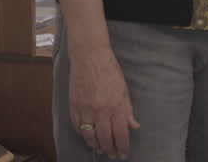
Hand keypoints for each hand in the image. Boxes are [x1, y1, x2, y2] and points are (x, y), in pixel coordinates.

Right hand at [68, 45, 139, 159]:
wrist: (89, 56)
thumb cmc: (109, 69)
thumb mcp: (123, 89)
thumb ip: (128, 109)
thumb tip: (134, 126)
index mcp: (115, 105)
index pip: (120, 133)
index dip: (122, 146)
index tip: (124, 153)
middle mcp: (100, 110)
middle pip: (104, 138)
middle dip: (109, 149)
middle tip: (112, 154)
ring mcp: (85, 109)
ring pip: (89, 136)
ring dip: (95, 145)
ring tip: (100, 149)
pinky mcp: (74, 105)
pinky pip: (77, 126)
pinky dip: (82, 134)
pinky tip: (87, 136)